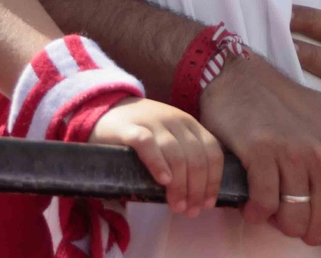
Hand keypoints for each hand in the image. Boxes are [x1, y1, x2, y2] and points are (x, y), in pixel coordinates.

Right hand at [92, 96, 222, 216]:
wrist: (106, 110)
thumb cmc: (141, 130)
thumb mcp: (169, 137)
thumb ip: (183, 156)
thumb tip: (196, 195)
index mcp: (188, 124)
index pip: (212, 151)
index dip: (213, 180)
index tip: (208, 204)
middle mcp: (175, 120)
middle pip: (195, 157)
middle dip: (197, 188)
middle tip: (191, 211)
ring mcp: (153, 122)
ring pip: (176, 154)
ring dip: (180, 184)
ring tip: (177, 206)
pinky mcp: (129, 128)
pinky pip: (147, 144)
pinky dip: (158, 163)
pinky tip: (163, 181)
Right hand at [198, 52, 320, 243]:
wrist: (244, 78)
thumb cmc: (290, 108)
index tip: (314, 213)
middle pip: (320, 226)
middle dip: (302, 228)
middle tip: (287, 211)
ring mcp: (294, 151)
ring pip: (293, 221)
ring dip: (277, 221)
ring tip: (270, 204)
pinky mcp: (261, 152)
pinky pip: (264, 206)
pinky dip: (256, 210)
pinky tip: (253, 199)